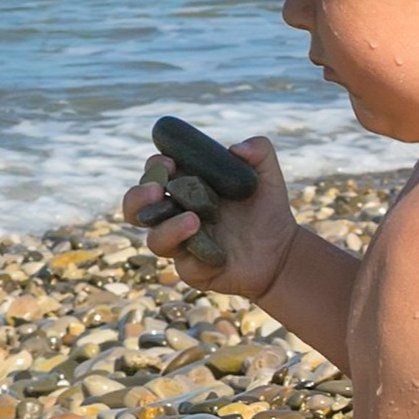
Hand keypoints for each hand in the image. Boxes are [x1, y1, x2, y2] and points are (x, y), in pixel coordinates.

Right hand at [121, 134, 294, 299]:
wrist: (282, 252)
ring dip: (168, 228)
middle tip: (157, 189)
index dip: (155, 167)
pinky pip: (184, 265)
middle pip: (136, 207)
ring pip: (154, 240)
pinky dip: (195, 256)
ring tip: (193, 219)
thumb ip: (259, 150)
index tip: (169, 162)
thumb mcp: (269, 175)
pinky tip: (216, 250)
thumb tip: (236, 148)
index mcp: (184, 187)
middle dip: (138, 196)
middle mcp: (174, 215)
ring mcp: (181, 245)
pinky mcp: (193, 270)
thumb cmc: (267, 210)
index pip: (155, 174)